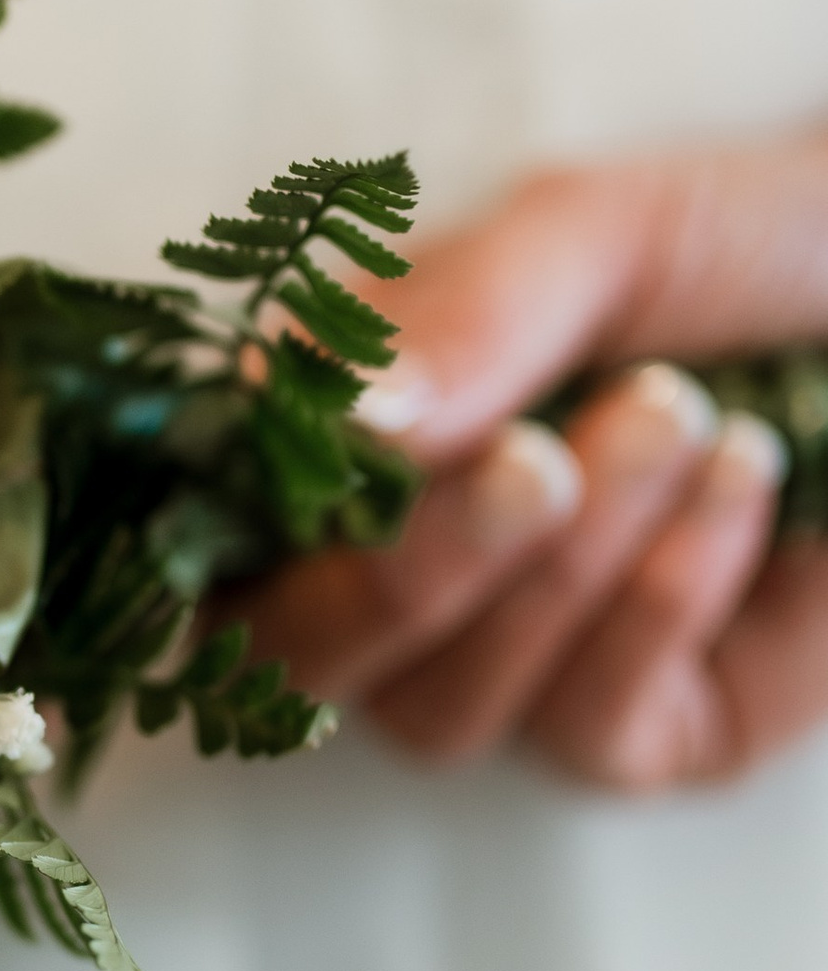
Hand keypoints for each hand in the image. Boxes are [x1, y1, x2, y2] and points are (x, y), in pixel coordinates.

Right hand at [237, 135, 827, 790]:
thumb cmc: (760, 250)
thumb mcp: (600, 235)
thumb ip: (459, 316)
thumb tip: (326, 406)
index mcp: (356, 444)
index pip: (210, 527)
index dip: (215, 516)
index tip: (303, 439)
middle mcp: (410, 570)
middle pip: (291, 663)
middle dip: (400, 577)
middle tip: (531, 464)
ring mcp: (522, 664)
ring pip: (440, 709)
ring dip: (563, 570)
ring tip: (677, 415)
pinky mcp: (649, 734)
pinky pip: (589, 735)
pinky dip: (660, 607)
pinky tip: (742, 484)